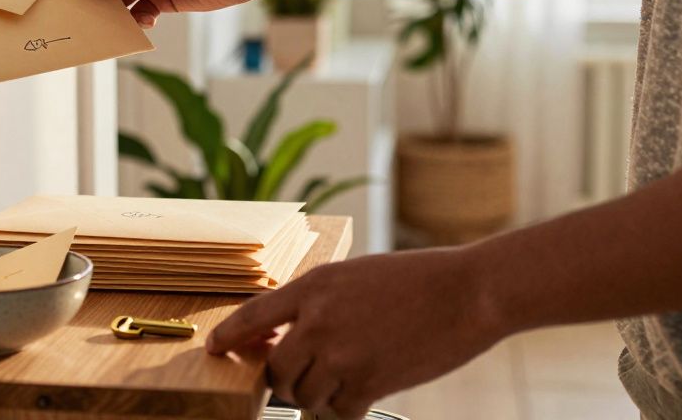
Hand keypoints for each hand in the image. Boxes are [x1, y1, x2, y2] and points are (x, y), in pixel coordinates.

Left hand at [207, 248, 505, 417]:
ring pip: (306, 396)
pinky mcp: (369, 382)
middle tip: (301, 378)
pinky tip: (365, 389)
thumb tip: (290, 333)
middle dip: (284, 381)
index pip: (253, 314)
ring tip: (345, 379)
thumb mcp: (355, 275)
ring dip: (319, 396)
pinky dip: (347, 407)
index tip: (215, 348)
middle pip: (276, 371)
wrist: (467, 292)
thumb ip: (319, 301)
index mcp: (315, 286)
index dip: (229, 336)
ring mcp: (342, 354)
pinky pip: (340, 411)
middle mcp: (319, 320)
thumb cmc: (416, 280)